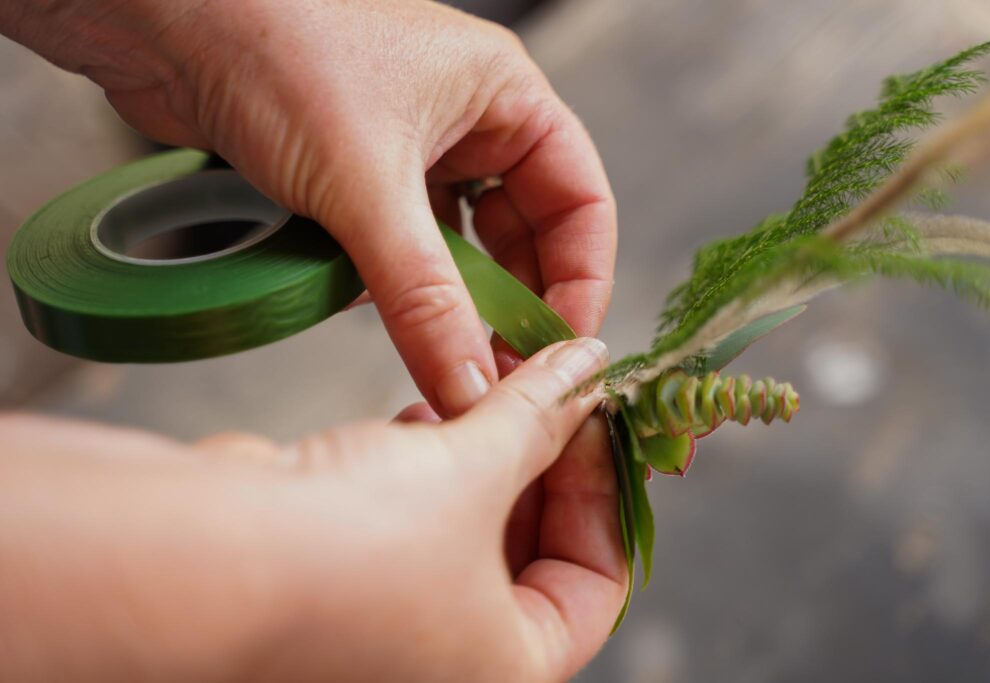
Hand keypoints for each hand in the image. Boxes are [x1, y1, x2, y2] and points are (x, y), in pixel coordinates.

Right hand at [0, 338, 626, 681]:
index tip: (592, 418)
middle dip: (538, 464)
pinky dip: (426, 470)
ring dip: (479, 459)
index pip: (599, 585)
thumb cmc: (350, 548)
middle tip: (541, 391)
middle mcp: (452, 663)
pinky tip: (415, 419)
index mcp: (510, 670)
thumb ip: (539, 416)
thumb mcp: (473, 468)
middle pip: (533, 553)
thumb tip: (590, 366)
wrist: (199, 559)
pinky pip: (412, 524)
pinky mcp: (343, 585)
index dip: (602, 492)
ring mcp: (392, 627)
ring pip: (469, 531)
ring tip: (472, 399)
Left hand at [1, 0, 616, 415]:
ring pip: (458, 245)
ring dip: (450, 298)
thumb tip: (471, 386)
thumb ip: (424, 296)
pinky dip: (396, 283)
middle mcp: (467, 121)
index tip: (559, 351)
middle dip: (511, 303)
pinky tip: (378, 308)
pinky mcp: (355, 173)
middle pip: (523, 233)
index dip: (581, 280)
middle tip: (496, 373)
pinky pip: (400, 245)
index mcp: (504, 96)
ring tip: (440, 348)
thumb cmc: (274, 48)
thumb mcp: (366, 186)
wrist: (159, 19)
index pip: (580, 201)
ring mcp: (410, 148)